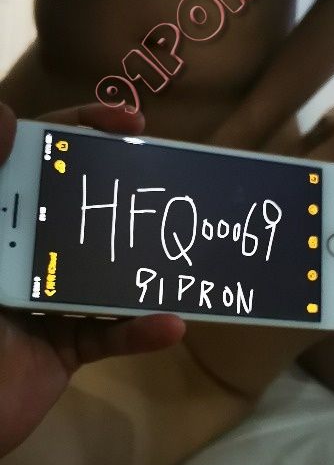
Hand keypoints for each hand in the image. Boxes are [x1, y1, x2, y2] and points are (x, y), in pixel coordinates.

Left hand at [0, 101, 184, 458]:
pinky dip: (140, 333)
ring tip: (184, 245)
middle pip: (80, 208)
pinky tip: (171, 324)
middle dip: (125, 192)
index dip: (81, 130)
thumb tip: (5, 114)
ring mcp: (45, 302)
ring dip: (143, 264)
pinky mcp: (63, 350)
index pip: (36, 159)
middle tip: (172, 181)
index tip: (130, 123)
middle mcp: (21, 253)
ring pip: (103, 272)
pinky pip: (108, 338)